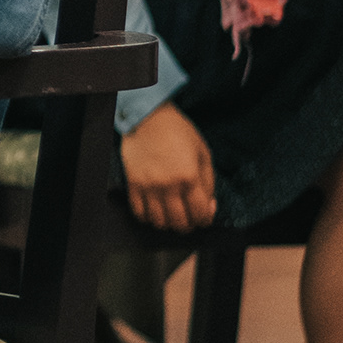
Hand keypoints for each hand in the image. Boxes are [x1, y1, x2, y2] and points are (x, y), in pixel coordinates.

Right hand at [121, 101, 216, 232]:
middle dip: (188, 225)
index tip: (204, 215)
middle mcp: (169, 185)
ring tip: (171, 215)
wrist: (148, 118)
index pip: (200, 214)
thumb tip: (209, 205)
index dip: (205, 220)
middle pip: (180, 224)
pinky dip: (148, 218)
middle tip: (189, 218)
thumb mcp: (203, 153)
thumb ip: (208, 182)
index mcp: (190, 177)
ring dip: (168, 223)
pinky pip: (139, 213)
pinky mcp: (134, 184)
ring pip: (159, 222)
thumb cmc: (178, 132)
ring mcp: (149, 186)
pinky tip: (154, 210)